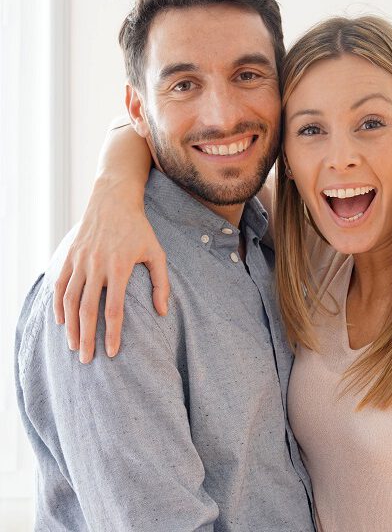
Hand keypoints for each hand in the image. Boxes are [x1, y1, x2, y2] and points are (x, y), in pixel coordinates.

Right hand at [53, 178, 168, 362]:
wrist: (113, 201)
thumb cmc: (139, 230)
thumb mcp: (157, 253)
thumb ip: (161, 283)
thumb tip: (163, 312)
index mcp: (119, 268)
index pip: (114, 310)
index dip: (113, 334)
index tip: (113, 353)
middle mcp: (96, 266)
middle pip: (88, 311)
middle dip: (87, 338)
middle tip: (87, 360)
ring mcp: (80, 261)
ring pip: (70, 301)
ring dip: (71, 327)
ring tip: (74, 346)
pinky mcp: (69, 257)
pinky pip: (60, 285)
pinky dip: (59, 306)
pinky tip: (62, 322)